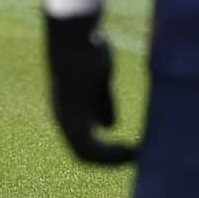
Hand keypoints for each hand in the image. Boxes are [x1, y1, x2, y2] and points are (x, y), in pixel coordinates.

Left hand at [43, 12, 136, 164]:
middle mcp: (63, 118)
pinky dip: (111, 156)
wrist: (74, 37)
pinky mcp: (73, 118)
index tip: (130, 150)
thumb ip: (102, 103)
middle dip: (110, 158)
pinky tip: (131, 151)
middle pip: (85, 153)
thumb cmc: (87, 50)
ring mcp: (66, 119)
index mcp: (68, 110)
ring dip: (112, 160)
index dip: (106, 150)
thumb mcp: (99, 81)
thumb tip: (107, 126)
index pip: (85, 141)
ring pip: (86, 155)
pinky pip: (90, 149)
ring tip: (135, 156)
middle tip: (135, 157)